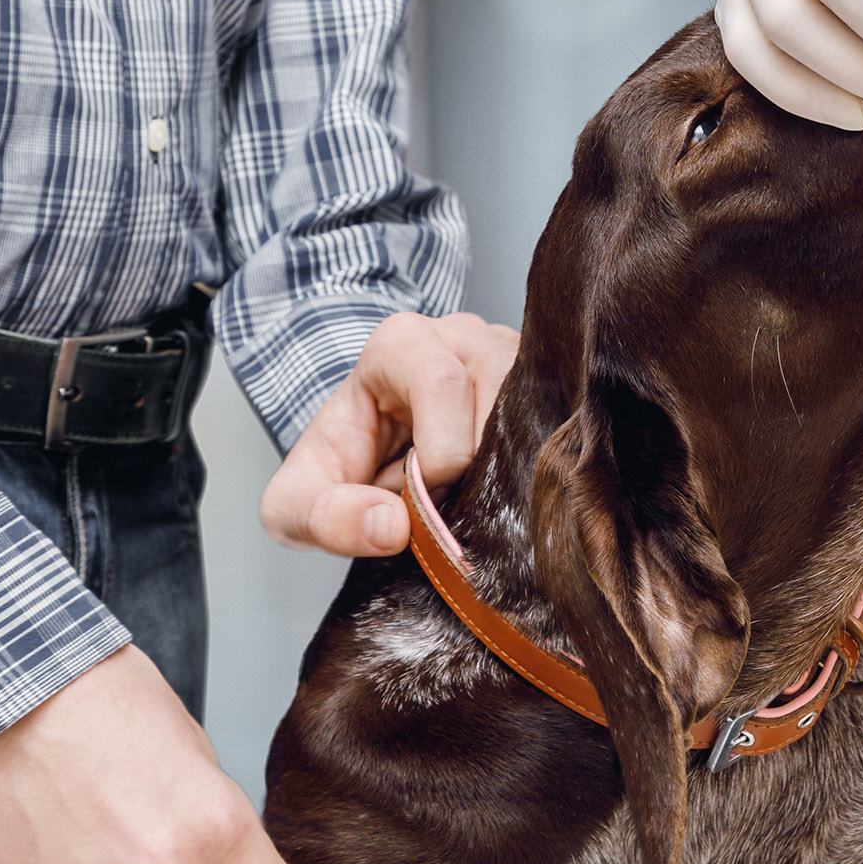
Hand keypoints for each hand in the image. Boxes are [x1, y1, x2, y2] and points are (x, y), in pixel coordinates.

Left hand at [261, 311, 518, 556]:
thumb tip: (392, 528)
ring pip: (540, 409)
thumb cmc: (338, 472)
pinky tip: (510, 488)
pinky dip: (541, 465)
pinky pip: (563, 421)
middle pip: (502, 393)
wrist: (367, 467)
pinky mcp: (543, 386)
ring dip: (515, 468)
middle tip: (457, 501)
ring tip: (481, 493)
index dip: (441, 454)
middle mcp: (463, 335)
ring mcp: (512, 355)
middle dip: (483, 466)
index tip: (426, 495)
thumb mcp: (298, 505)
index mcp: (401, 342)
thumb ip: (325, 518)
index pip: (442, 383)